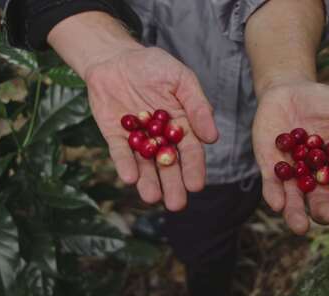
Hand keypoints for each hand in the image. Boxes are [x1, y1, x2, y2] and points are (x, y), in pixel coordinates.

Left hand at [85, 47, 217, 210]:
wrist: (116, 57)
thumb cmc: (153, 66)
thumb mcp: (181, 80)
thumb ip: (197, 106)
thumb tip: (213, 138)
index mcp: (181, 126)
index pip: (190, 151)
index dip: (194, 168)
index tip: (196, 185)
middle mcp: (160, 137)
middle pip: (168, 165)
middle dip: (172, 184)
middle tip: (176, 204)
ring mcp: (138, 139)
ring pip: (145, 165)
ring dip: (149, 182)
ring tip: (153, 198)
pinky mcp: (115, 137)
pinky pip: (120, 153)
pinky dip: (125, 164)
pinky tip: (130, 178)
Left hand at [252, 80, 328, 233]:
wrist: (289, 89)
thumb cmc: (325, 104)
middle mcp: (313, 175)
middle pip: (319, 199)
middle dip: (323, 210)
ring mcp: (290, 172)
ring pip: (293, 198)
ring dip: (296, 213)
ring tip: (301, 227)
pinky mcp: (268, 164)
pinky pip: (270, 182)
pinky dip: (273, 193)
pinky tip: (277, 204)